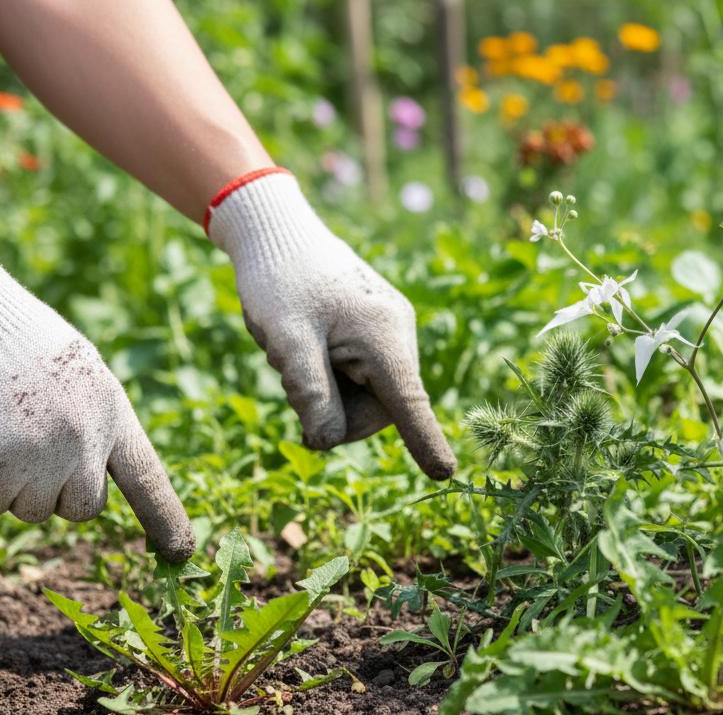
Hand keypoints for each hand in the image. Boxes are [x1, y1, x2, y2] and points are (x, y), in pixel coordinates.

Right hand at [0, 229, 194, 560]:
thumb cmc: (19, 340)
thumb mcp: (81, 378)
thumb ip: (90, 428)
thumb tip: (83, 476)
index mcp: (113, 418)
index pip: (147, 480)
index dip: (166, 520)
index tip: (180, 553)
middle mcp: (85, 447)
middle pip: (78, 509)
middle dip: (53, 492)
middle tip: (26, 446)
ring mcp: (39, 463)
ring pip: (24, 509)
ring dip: (4, 482)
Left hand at [207, 169, 455, 479]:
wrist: (278, 232)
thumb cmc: (279, 281)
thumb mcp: (286, 339)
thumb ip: (309, 392)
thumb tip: (327, 442)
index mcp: (384, 338)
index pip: (407, 404)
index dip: (424, 442)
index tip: (445, 473)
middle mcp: (398, 337)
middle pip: (377, 410)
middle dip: (333, 411)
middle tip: (289, 378)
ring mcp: (389, 334)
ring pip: (363, 396)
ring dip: (325, 391)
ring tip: (294, 350)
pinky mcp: (375, 333)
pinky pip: (357, 377)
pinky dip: (328, 374)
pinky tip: (306, 343)